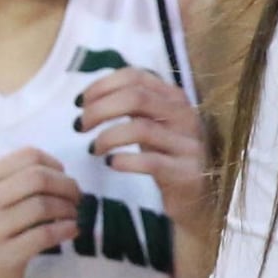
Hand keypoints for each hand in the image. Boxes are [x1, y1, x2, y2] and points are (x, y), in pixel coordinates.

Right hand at [0, 148, 82, 277]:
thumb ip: (18, 182)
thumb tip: (62, 173)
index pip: (28, 156)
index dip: (56, 165)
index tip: (64, 179)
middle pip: (38, 177)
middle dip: (66, 186)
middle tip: (77, 198)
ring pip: (43, 205)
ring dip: (68, 209)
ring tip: (72, 216)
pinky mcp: (4, 256)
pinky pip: (45, 235)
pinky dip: (65, 229)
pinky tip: (71, 230)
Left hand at [76, 68, 211, 220]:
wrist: (198, 200)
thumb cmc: (166, 158)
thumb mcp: (151, 126)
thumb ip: (131, 106)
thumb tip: (89, 97)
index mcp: (174, 97)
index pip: (135, 77)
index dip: (102, 85)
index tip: (79, 102)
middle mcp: (185, 115)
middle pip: (136, 97)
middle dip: (99, 109)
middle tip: (80, 126)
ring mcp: (188, 144)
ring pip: (141, 128)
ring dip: (107, 137)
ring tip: (93, 149)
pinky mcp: (187, 173)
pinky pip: (150, 162)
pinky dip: (125, 161)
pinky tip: (112, 164)